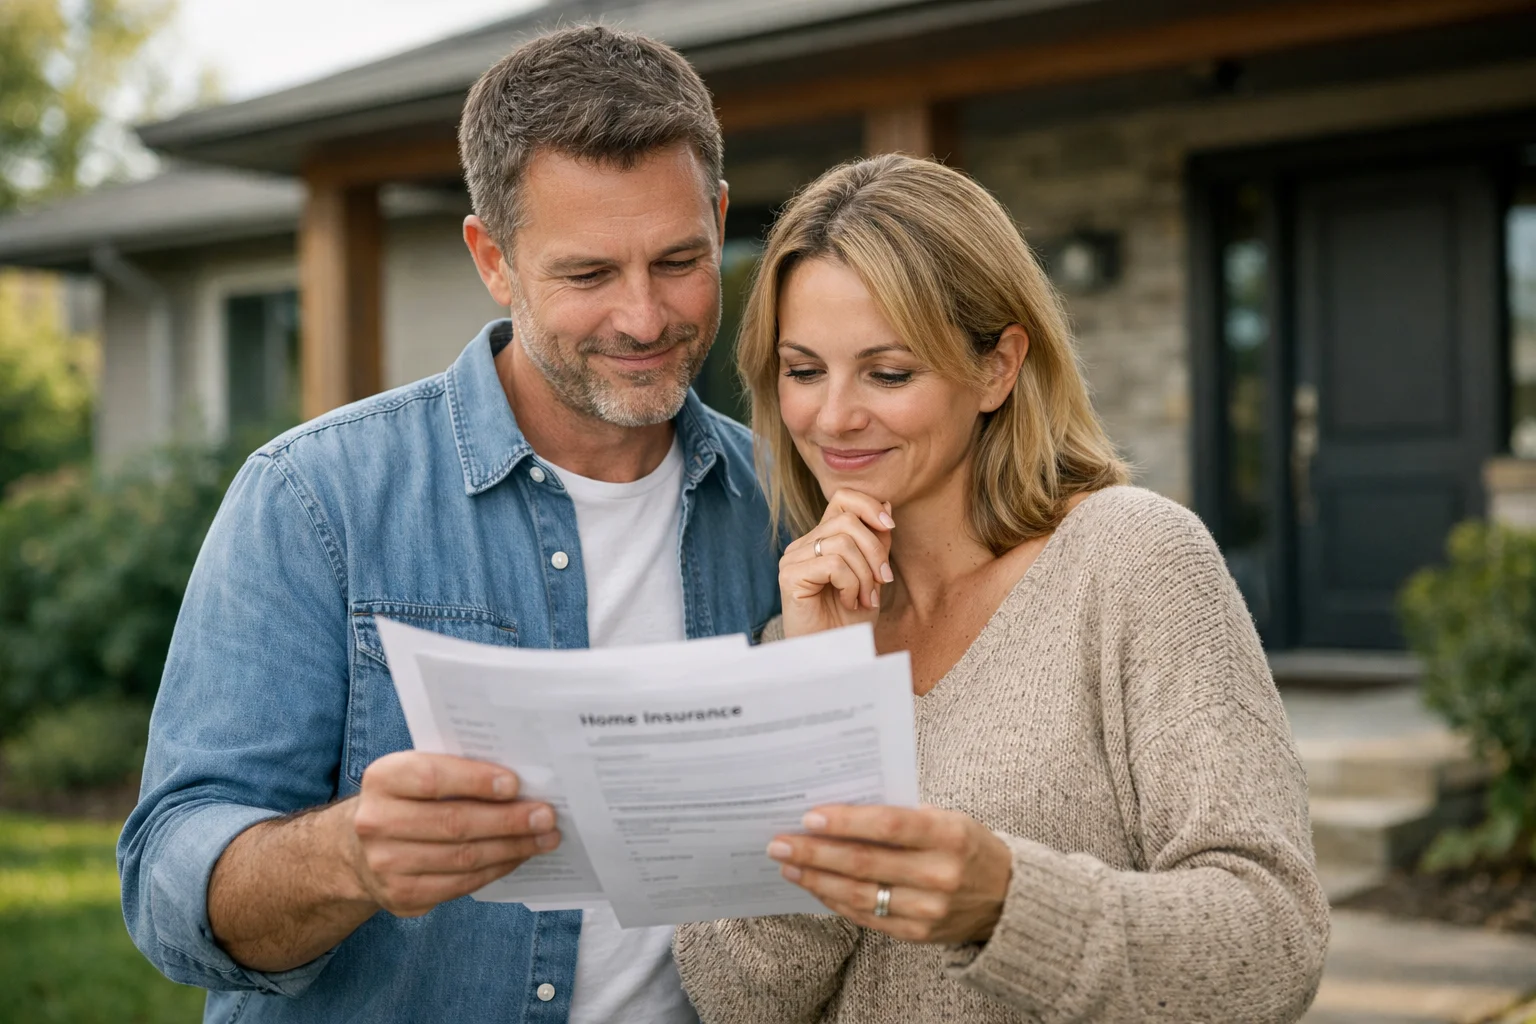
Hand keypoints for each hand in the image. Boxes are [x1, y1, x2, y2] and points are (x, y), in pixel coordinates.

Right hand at [344, 751, 561, 916]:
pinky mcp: (402, 896)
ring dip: (511, 848)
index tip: (515, 784)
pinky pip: (460, 884)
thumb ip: (458, 770)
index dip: (475, 781)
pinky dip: (496, 869)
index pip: (432, 778)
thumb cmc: (408, 799)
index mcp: (383, 778)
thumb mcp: (417, 772)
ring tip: (544, 838)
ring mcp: (386, 864)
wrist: (360, 849)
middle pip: (453, 823)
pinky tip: (518, 856)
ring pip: (462, 858)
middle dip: (507, 820)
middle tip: (546, 816)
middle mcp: (376, 822)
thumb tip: (521, 784)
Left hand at [766, 803, 1011, 943]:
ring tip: (789, 864)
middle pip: (865, 863)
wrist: (1008, 898)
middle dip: (815, 852)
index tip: (809, 817)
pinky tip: (815, 886)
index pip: (889, 825)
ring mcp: (929, 909)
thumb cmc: (966, 846)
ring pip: (860, 894)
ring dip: (817, 879)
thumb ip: (902, 815)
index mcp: (950, 835)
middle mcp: (940, 874)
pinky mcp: (918, 933)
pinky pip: (867, 917)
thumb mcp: (947, 818)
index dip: (846, 821)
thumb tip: (840, 811)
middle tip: (779, 843)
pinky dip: (836, 900)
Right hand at [780, 488, 894, 637]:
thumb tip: (887, 504)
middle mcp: (804, 545)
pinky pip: (832, 564)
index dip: (869, 506)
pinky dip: (851, 584)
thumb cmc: (850, 620)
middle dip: (875, 551)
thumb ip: (877, 542)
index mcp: (821, 539)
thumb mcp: (873, 575)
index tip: (890, 527)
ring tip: (864, 599)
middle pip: (847, 521)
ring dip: (865, 575)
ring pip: (843, 544)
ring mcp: (793, 560)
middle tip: (884, 581)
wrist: (835, 655)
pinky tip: (849, 602)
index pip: (842, 499)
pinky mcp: (790, 577)